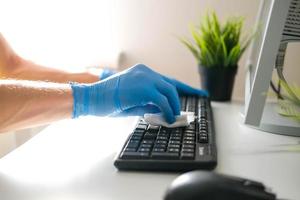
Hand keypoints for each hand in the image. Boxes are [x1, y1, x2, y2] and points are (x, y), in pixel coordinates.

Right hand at [71, 64, 207, 122]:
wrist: (91, 98)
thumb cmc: (108, 101)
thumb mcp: (132, 103)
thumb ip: (148, 105)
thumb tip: (163, 113)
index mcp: (143, 73)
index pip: (167, 80)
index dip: (184, 88)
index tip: (198, 93)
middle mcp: (146, 72)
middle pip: (171, 84)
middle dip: (182, 98)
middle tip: (185, 112)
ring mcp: (145, 77)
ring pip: (169, 91)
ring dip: (174, 106)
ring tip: (173, 117)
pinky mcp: (143, 87)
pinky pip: (162, 100)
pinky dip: (167, 110)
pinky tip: (167, 118)